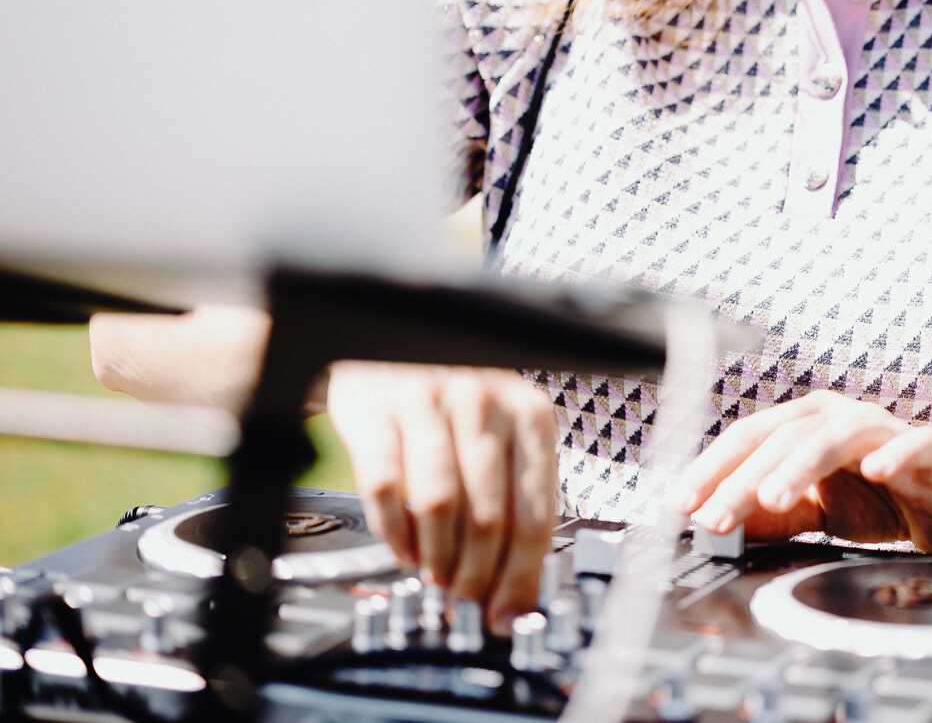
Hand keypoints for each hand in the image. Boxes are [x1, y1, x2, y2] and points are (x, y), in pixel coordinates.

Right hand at [325, 363, 556, 627]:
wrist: (391, 342)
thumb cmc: (455, 398)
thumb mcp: (501, 432)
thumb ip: (515, 499)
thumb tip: (518, 587)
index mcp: (529, 414)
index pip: (536, 512)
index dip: (521, 572)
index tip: (507, 610)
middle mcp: (483, 403)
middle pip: (488, 516)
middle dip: (476, 574)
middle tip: (465, 600)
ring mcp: (428, 402)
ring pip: (439, 504)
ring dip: (436, 556)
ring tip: (434, 576)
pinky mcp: (376, 410)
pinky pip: (384, 485)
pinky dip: (392, 530)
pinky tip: (400, 547)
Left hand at [676, 391, 931, 556]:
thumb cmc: (885, 502)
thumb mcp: (817, 513)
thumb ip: (771, 516)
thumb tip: (715, 522)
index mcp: (811, 425)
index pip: (751, 437)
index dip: (713, 467)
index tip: (682, 503)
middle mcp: (844, 418)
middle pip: (786, 435)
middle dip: (743, 477)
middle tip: (715, 516)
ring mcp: (887, 430)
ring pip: (840, 433)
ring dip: (802, 464)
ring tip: (773, 498)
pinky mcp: (931, 450)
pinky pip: (914, 444)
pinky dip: (894, 453)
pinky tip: (875, 472)